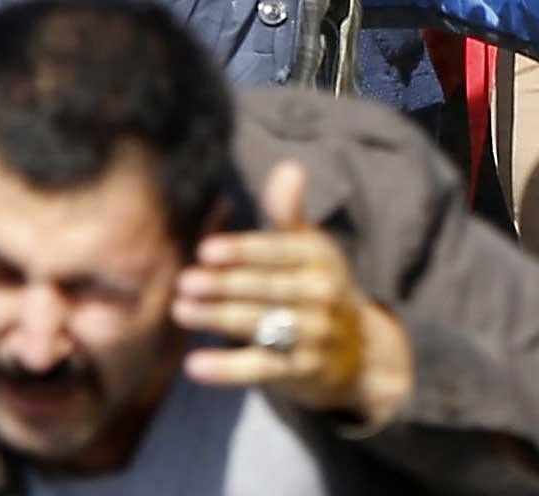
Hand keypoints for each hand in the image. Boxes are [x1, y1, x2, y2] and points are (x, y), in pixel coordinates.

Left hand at [176, 162, 413, 427]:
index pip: (279, 252)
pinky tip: (194, 364)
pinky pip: (261, 369)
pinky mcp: (303, 372)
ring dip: (218, 318)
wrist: (359, 352)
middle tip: (184, 281)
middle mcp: (323, 295)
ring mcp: (315, 335)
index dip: (243, 252)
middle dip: (224, 285)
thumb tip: (289, 166)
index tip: (206, 251)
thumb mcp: (309, 247)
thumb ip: (288, 212)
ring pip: (261, 326)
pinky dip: (227, 368)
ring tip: (180, 310)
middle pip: (267, 288)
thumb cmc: (316, 286)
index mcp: (320, 258)